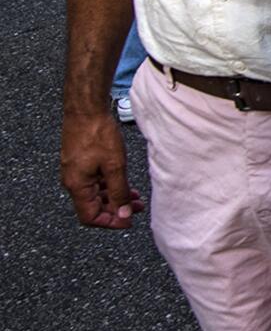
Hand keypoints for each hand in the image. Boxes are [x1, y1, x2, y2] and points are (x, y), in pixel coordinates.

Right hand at [60, 110, 142, 228]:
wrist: (86, 109)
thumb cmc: (97, 133)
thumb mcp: (114, 166)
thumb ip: (119, 192)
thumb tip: (123, 214)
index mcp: (77, 186)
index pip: (89, 217)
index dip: (110, 222)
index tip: (128, 220)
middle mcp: (73, 181)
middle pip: (93, 206)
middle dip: (116, 209)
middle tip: (136, 208)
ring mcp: (76, 171)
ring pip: (95, 193)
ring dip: (115, 197)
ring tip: (135, 197)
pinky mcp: (81, 161)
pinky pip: (95, 181)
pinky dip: (110, 185)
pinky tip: (125, 183)